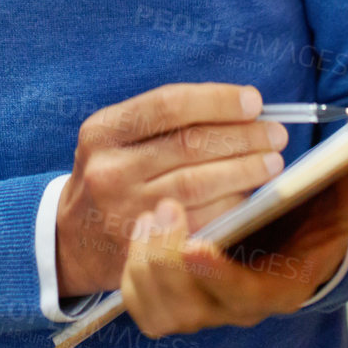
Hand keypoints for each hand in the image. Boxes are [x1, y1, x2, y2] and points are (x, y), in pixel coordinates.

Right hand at [55, 84, 288, 298]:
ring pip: (200, 183)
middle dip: (242, 136)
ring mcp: (126, 210)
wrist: (71, 240)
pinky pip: (200, 220)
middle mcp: (110, 169)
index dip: (217, 101)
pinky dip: (233, 205)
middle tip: (275, 133)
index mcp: (103, 131)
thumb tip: (240, 109)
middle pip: (190, 144)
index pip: (169, 105)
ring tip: (273, 161)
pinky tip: (251, 196)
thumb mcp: (117, 138)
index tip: (253, 101)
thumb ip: (165, 121)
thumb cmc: (111, 175)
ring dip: (245, 170)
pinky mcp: (144, 247)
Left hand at [119, 160, 347, 337]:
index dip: (219, 276)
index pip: (244, 298)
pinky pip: (139, 301)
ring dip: (146, 260)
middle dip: (169, 259)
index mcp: (278, 289)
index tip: (196, 246)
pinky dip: (131, 270)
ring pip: (156, 308)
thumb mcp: (341, 206)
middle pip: (188, 308)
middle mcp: (234, 307)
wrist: (287, 239)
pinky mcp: (170, 298)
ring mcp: (199, 307)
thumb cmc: (312, 219)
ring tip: (153, 210)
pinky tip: (140, 224)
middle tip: (166, 205)